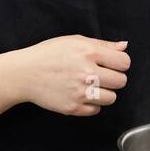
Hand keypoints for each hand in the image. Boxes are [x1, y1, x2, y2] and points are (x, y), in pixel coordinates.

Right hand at [15, 35, 130, 115]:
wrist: (25, 74)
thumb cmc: (48, 54)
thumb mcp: (74, 41)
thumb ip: (102, 44)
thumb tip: (124, 46)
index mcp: (89, 53)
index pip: (124, 62)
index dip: (120, 63)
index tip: (112, 64)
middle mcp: (87, 73)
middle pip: (121, 81)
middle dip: (114, 78)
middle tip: (101, 75)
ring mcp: (80, 92)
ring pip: (112, 98)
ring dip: (105, 92)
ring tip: (91, 86)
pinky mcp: (73, 108)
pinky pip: (97, 110)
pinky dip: (92, 104)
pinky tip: (81, 94)